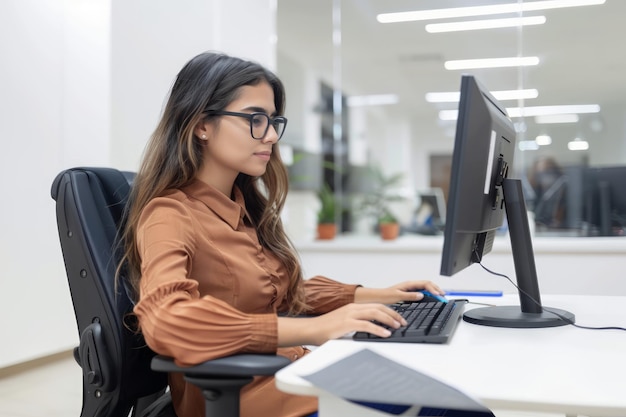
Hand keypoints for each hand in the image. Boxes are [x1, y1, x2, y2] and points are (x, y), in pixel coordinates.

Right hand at [278, 303, 407, 346]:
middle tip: (403, 323)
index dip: (390, 311)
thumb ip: (357, 323)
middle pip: (378, 307)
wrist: (310, 330)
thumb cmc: (325, 329)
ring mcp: (349, 315)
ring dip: (389, 320)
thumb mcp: (344, 323)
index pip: (376, 306)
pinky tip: (386, 334)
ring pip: (375, 313)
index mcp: (353, 307)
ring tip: (397, 327)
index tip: (399, 319)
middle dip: (394, 314)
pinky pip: (366, 325)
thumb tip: (372, 330)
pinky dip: (378, 329)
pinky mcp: (346, 324)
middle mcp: (353, 308)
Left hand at [354, 280, 443, 304]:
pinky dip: (429, 294)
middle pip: (427, 284)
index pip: (425, 284)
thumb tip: (422, 295)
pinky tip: (432, 298)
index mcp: (409, 284)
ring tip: (441, 296)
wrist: (377, 297)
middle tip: (444, 296)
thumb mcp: (398, 296)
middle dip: (436, 289)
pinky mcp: (409, 293)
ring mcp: (410, 288)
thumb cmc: (385, 296)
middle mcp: (410, 285)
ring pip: (425, 287)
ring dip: (434, 290)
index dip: (433, 289)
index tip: (439, 295)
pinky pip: (422, 291)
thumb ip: (410, 295)